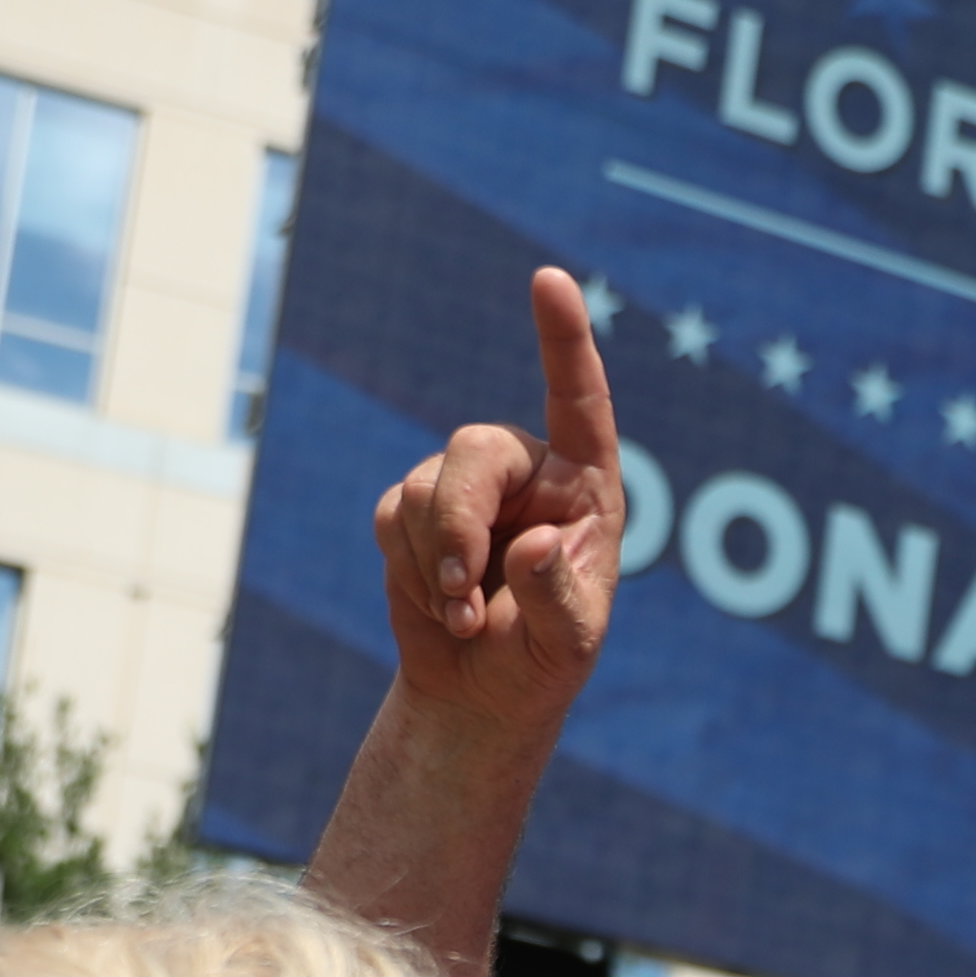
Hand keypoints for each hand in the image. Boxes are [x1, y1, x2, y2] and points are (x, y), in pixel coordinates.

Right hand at [371, 269, 624, 741]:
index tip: (548, 279)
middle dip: (456, 521)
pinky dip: (408, 569)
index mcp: (585, 485)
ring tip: (465, 616)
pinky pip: (390, 516)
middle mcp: (528, 472)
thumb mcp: (569, 642)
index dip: (562, 340)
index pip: (579, 400)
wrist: (482, 697)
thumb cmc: (543, 664)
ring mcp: (466, 486)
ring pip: (422, 487)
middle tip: (463, 593)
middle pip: (473, 449)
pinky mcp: (412, 511)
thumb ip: (556, 593)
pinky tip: (440, 606)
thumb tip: (534, 542)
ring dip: (433, 562)